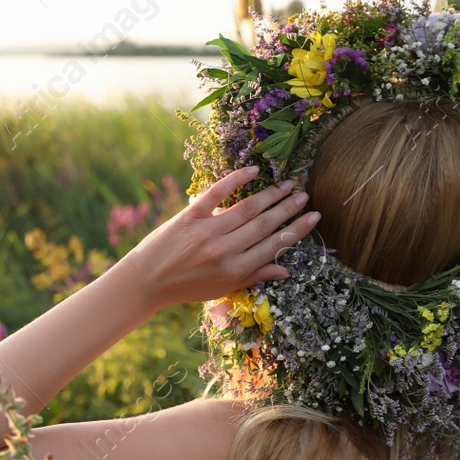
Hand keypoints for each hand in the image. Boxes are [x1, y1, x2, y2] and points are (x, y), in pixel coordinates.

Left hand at [117, 165, 320, 310]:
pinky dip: (236, 180)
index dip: (297, 230)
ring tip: (287, 185)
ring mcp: (207, 232)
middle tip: (304, 195)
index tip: (314, 216)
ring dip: (271, 195)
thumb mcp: (223, 288)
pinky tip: (253, 171)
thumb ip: (254, 276)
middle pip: (265, 224)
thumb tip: (286, 271)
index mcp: (236, 270)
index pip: (275, 245)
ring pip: (247, 208)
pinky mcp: (189, 216)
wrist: (146, 282)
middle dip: (288, 208)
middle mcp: (225, 251)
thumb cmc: (187, 287)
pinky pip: (217, 193)